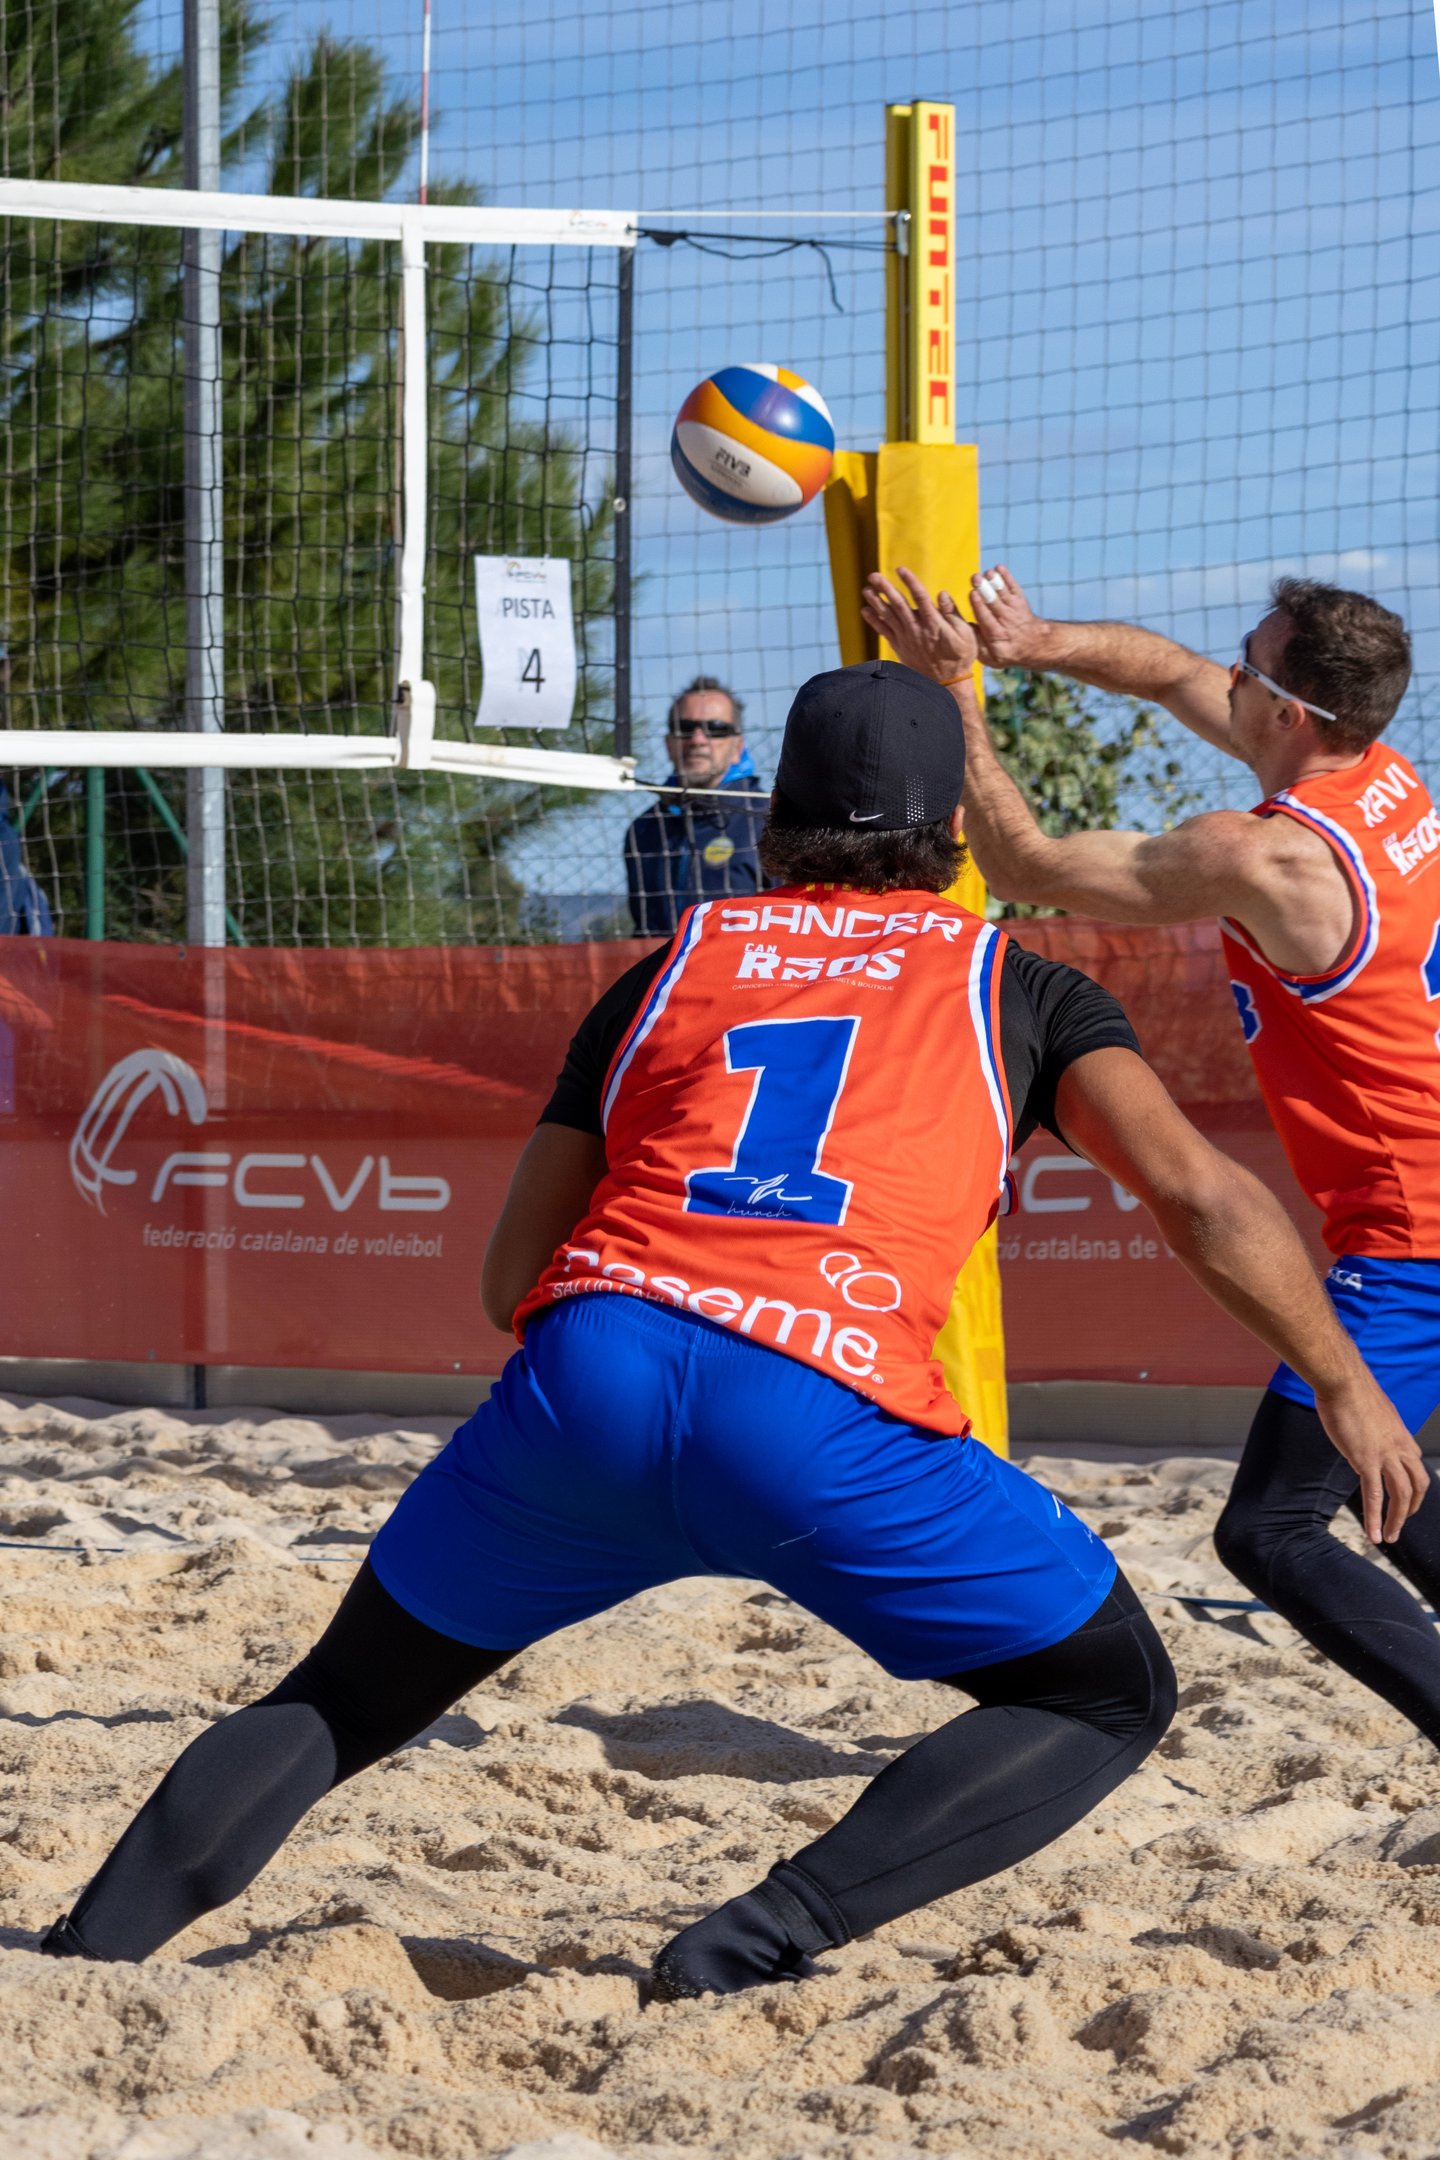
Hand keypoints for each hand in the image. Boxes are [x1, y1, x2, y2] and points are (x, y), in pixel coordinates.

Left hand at [861, 567, 975, 682]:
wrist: (948, 683)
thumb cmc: (960, 655)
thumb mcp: (965, 634)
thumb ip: (952, 613)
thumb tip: (942, 594)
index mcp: (934, 623)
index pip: (919, 597)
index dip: (909, 582)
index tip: (900, 569)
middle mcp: (917, 629)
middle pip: (898, 604)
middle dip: (885, 588)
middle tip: (873, 575)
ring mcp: (907, 639)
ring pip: (888, 616)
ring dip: (876, 602)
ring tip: (866, 589)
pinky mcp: (901, 647)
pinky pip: (884, 632)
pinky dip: (874, 621)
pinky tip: (865, 610)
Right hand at [969, 564, 1045, 667]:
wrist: (1034, 645)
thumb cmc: (1006, 651)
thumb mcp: (992, 658)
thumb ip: (979, 646)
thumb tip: (966, 630)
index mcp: (996, 634)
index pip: (986, 617)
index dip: (979, 605)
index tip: (972, 594)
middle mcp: (1006, 620)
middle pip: (994, 602)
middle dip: (984, 589)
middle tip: (976, 578)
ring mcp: (1014, 608)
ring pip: (1003, 593)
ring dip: (995, 581)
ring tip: (987, 573)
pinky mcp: (1019, 600)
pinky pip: (1014, 587)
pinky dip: (1007, 577)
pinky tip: (998, 568)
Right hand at [1313, 1376, 1429, 1543]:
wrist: (1342, 1380)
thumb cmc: (1350, 1388)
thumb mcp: (1371, 1409)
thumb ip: (1373, 1424)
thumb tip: (1365, 1426)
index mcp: (1401, 1435)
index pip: (1416, 1466)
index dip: (1413, 1486)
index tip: (1403, 1498)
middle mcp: (1400, 1447)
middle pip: (1417, 1485)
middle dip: (1412, 1508)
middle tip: (1400, 1523)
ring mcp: (1385, 1455)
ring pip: (1401, 1495)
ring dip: (1397, 1520)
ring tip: (1389, 1537)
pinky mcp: (1366, 1460)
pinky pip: (1374, 1496)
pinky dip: (1376, 1518)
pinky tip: (1373, 1535)